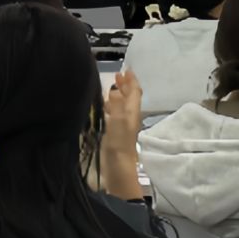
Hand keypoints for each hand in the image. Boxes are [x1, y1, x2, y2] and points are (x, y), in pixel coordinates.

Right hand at [99, 71, 144, 201]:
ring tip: (110, 87)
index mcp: (132, 112)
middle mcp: (129, 117)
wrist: (118, 168)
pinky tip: (103, 108)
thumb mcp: (118, 120)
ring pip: (122, 106)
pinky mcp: (114, 134)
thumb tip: (116, 89)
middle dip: (125, 86)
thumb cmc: (119, 143)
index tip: (127, 69)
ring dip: (118, 95)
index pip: (134, 92)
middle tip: (118, 75)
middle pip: (129, 98)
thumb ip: (117, 104)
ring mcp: (122, 126)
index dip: (132, 81)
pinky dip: (110, 107)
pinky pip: (114, 115)